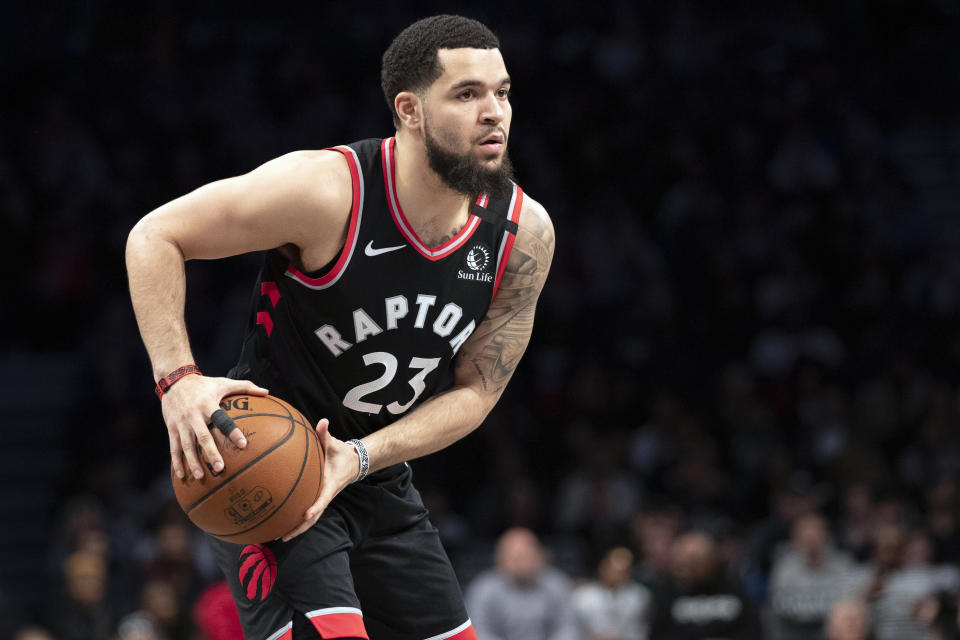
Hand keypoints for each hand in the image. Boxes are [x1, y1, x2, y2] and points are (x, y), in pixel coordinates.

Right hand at [162, 374, 267, 479]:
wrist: (173, 379)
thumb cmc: (203, 384)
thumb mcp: (223, 382)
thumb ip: (245, 387)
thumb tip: (267, 392)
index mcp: (207, 404)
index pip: (221, 419)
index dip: (232, 431)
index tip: (243, 444)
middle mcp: (193, 414)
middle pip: (203, 436)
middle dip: (211, 453)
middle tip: (220, 468)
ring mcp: (181, 422)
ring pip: (187, 445)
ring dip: (193, 461)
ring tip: (201, 477)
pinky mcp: (171, 428)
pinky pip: (174, 447)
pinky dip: (177, 462)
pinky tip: (182, 475)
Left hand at [281, 419, 360, 541]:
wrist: (353, 463)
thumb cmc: (341, 453)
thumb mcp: (334, 444)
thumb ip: (326, 434)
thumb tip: (322, 422)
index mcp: (330, 484)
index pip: (323, 498)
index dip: (315, 507)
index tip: (305, 514)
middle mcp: (325, 495)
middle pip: (314, 517)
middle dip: (300, 528)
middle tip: (283, 536)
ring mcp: (321, 498)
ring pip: (310, 519)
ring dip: (296, 529)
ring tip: (279, 537)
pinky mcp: (317, 498)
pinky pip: (307, 513)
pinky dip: (296, 520)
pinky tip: (282, 524)